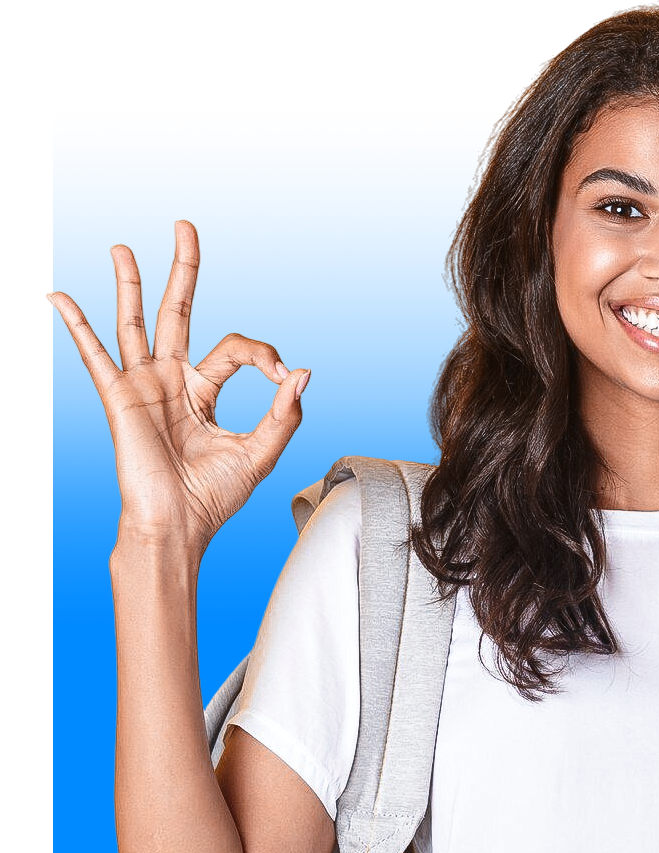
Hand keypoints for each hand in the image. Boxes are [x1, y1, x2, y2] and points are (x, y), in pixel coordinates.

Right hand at [48, 220, 309, 553]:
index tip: (283, 376)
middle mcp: (172, 381)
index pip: (236, 348)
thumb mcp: (262, 451)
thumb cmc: (215, 496)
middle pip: (177, 312)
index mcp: (205, 391)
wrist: (180, 525)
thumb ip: (285, 412)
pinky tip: (59, 297)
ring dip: (129, 283)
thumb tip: (305, 371)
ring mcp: (144, 386)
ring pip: (135, 322)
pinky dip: (77, 325)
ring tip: (121, 246)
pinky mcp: (120, 398)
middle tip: (185, 226)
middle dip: (182, 270)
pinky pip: (94, 355)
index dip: (264, 354)